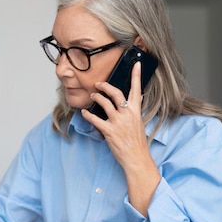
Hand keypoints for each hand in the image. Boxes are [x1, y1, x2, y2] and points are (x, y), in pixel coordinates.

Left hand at [81, 62, 159, 215]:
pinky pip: (95, 119)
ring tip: (92, 96)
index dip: (136, 76)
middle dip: (105, 86)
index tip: (135, 64)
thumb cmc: (136, 143)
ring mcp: (118, 122)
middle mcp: (128, 114)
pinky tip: (84, 112)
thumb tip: (124, 105)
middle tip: (98, 84)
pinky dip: (88, 115)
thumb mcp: (137, 124)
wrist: (136, 158)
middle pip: (116, 93)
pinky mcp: (109, 131)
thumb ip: (131, 113)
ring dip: (96, 98)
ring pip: (104, 103)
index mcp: (136, 111)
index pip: (137, 89)